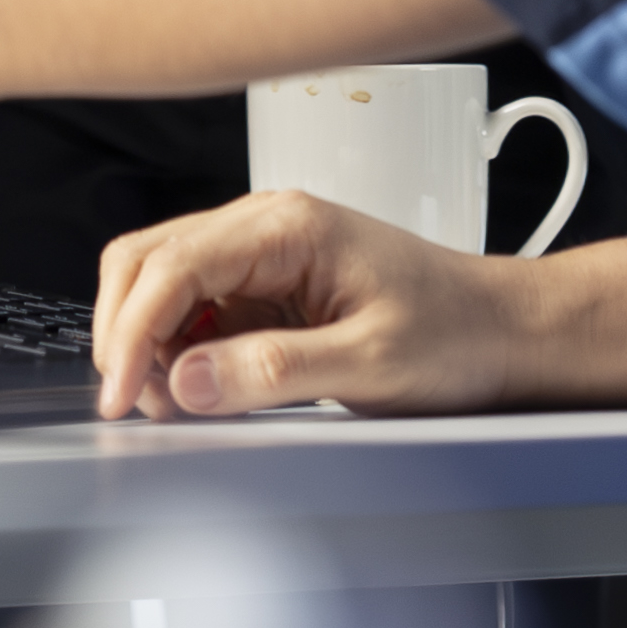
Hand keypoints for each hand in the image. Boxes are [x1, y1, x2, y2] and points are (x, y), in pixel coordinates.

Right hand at [92, 191, 541, 421]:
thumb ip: (273, 371)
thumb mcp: (370, 365)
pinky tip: (198, 385)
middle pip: (149, 258)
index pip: (172, 266)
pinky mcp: (270, 283)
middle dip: (126, 330)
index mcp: (287, 228)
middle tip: (134, 402)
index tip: (121, 394)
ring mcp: (264, 251)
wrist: (505, 332)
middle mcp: (267, 225)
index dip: (132, 333)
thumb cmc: (456, 336)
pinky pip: (199, 305)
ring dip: (150, 340)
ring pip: (165, 279)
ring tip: (170, 402)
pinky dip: (180, 346)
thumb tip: (186, 380)